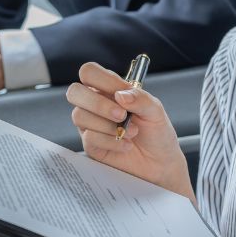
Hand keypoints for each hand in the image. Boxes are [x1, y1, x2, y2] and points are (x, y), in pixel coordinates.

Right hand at [66, 62, 193, 202]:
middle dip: (98, 103)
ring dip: (107, 125)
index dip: (102, 79)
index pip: (90, 73)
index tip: (121, 91)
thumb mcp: (156, 111)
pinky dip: (111, 141)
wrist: (161, 163)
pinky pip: (90, 138)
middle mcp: (95, 105)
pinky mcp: (91, 146)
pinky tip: (126, 145)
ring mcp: (91, 125)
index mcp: (109, 89)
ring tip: (131, 132)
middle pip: (74, 92)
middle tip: (121, 114)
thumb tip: (120, 95)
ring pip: (79, 116)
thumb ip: (140, 98)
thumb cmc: (157, 133)